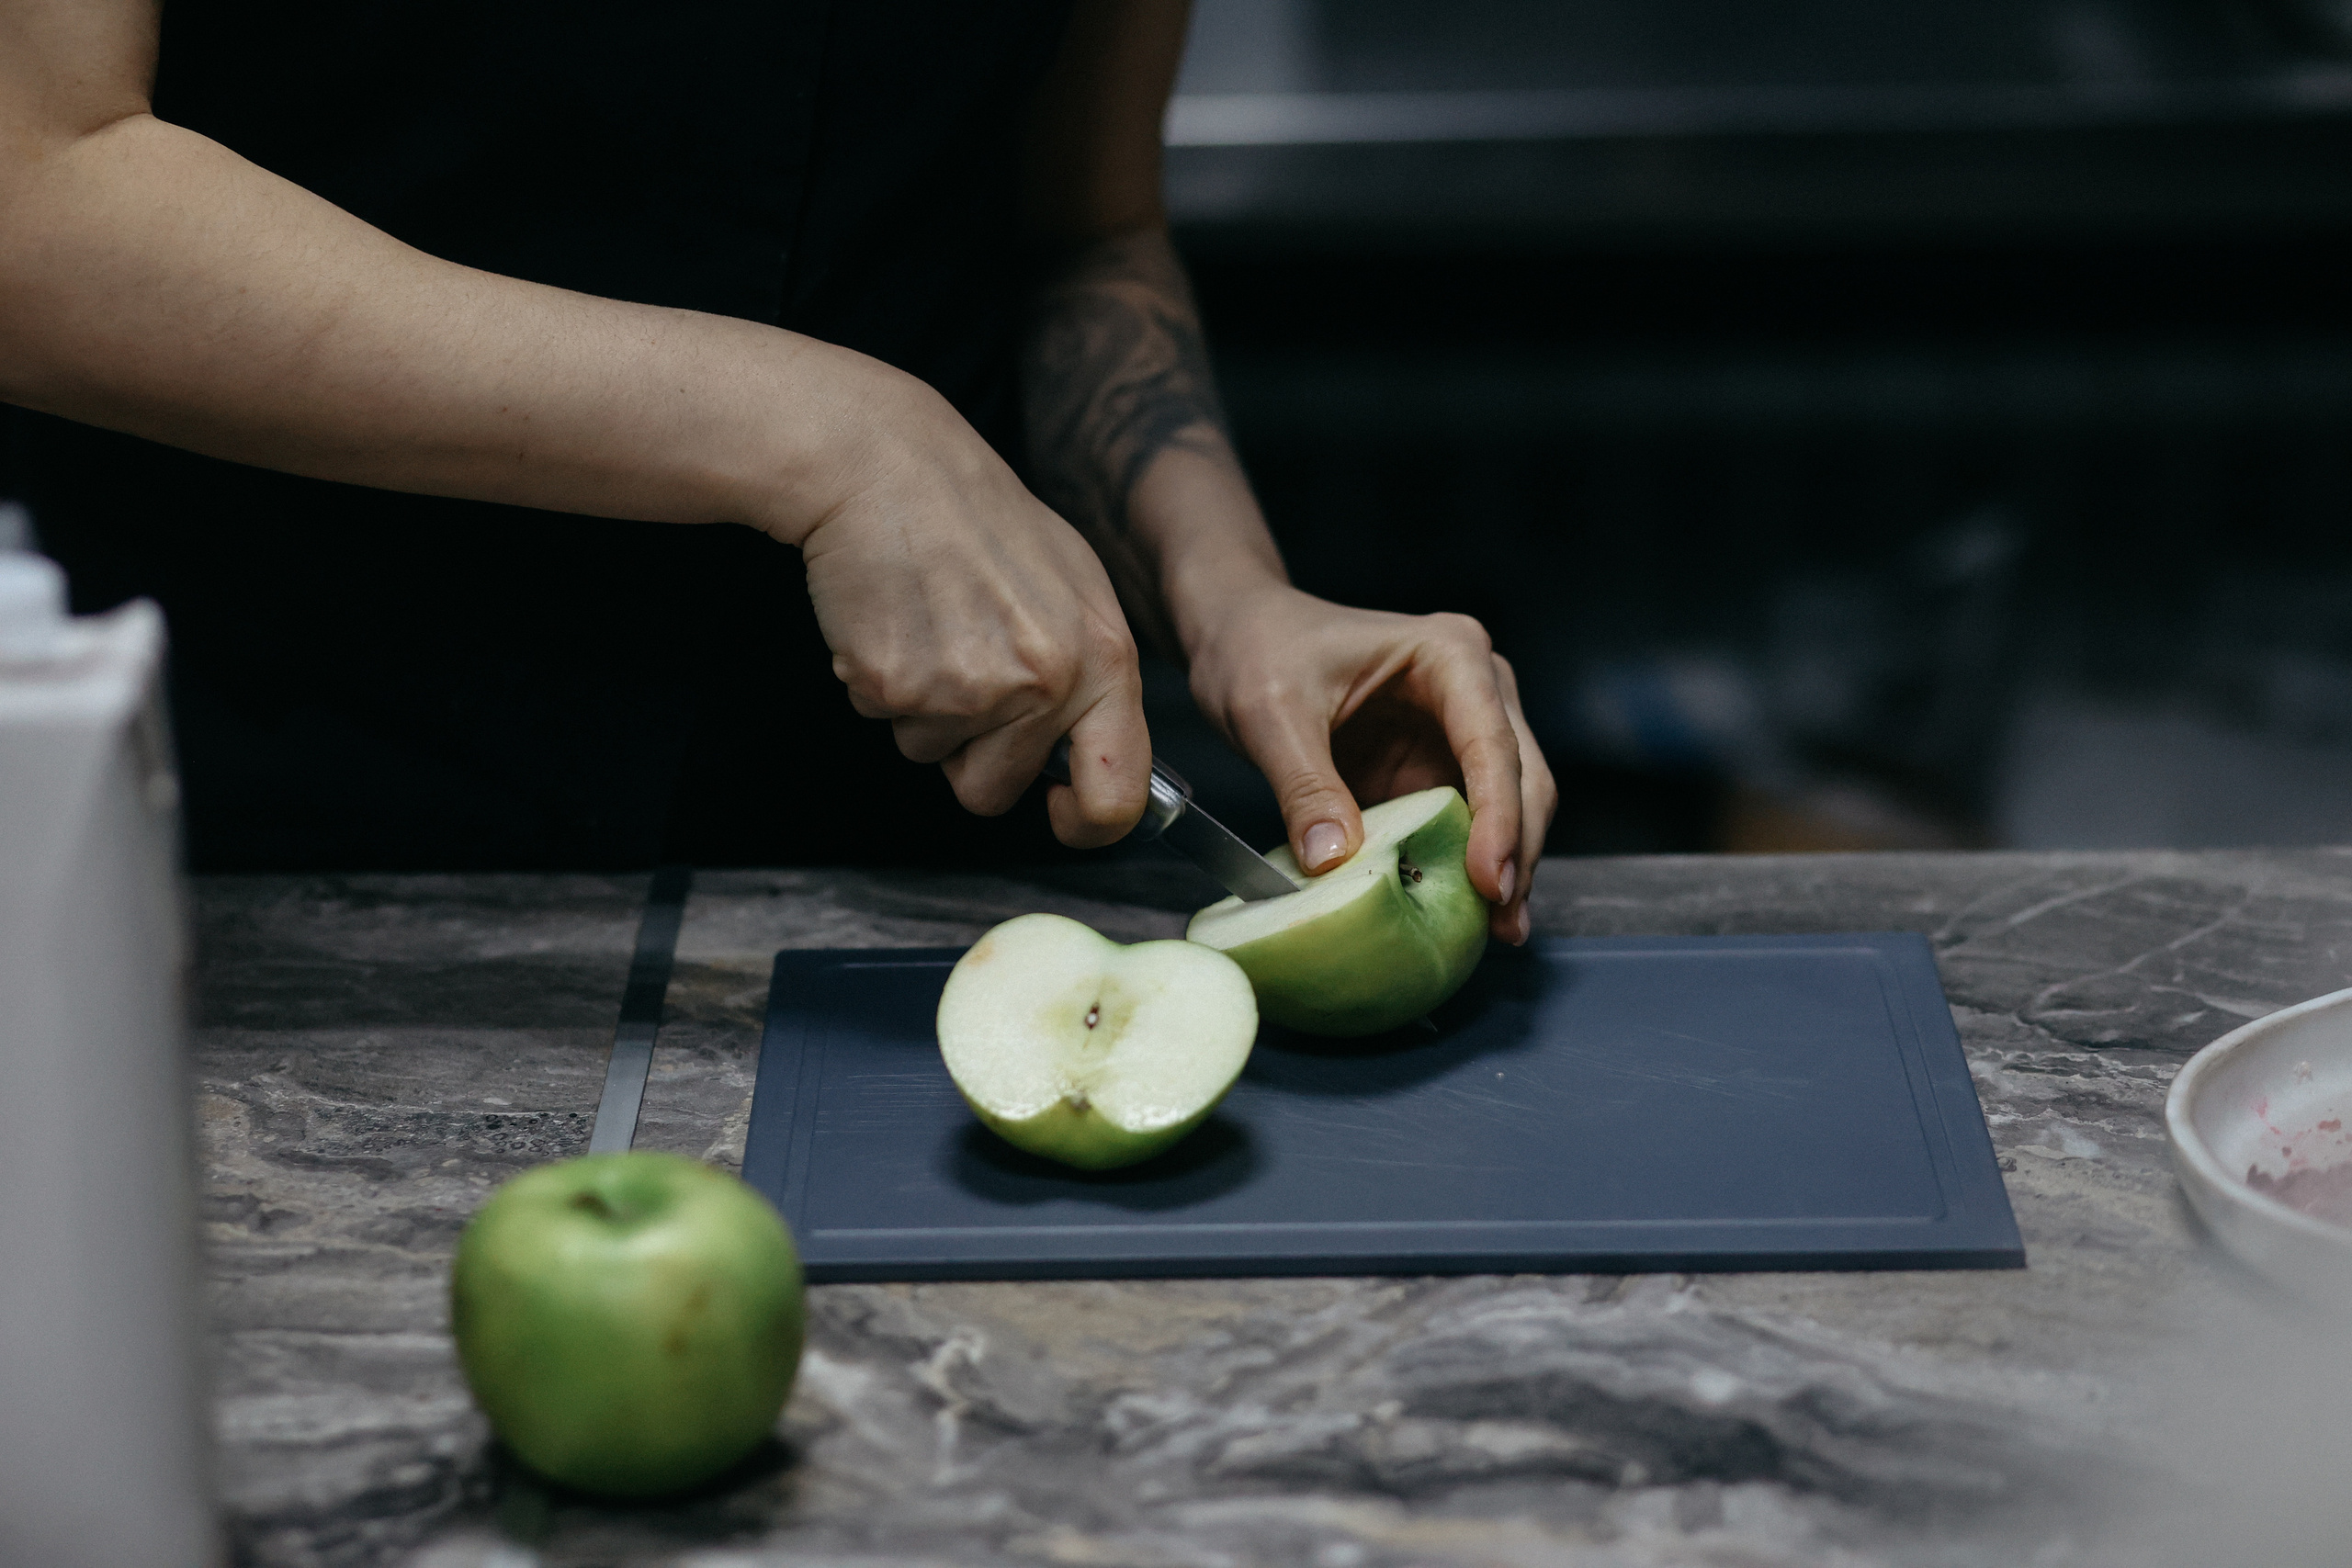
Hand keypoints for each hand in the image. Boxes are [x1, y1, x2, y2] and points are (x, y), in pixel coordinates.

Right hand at [771, 359, 1150, 846]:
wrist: (888, 467)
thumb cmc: (981, 521)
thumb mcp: (1077, 589)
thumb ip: (1095, 678)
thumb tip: (1097, 760)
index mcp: (1103, 661)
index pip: (1118, 797)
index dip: (1084, 822)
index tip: (1058, 809)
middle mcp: (1044, 684)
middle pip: (996, 791)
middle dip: (972, 753)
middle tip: (963, 668)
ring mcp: (967, 691)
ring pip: (933, 759)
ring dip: (925, 713)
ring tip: (932, 627)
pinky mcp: (895, 686)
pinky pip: (884, 722)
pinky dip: (882, 684)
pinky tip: (896, 620)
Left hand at [1185, 585, 1557, 943]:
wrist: (1243, 633)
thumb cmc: (1259, 649)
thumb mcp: (1270, 713)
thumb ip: (1304, 787)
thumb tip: (1334, 863)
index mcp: (1448, 655)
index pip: (1492, 743)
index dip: (1499, 816)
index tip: (1489, 879)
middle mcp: (1475, 688)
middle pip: (1522, 778)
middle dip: (1519, 852)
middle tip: (1501, 922)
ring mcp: (1462, 731)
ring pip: (1512, 806)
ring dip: (1508, 867)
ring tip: (1496, 932)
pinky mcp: (1438, 768)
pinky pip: (1469, 824)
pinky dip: (1470, 867)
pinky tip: (1467, 915)